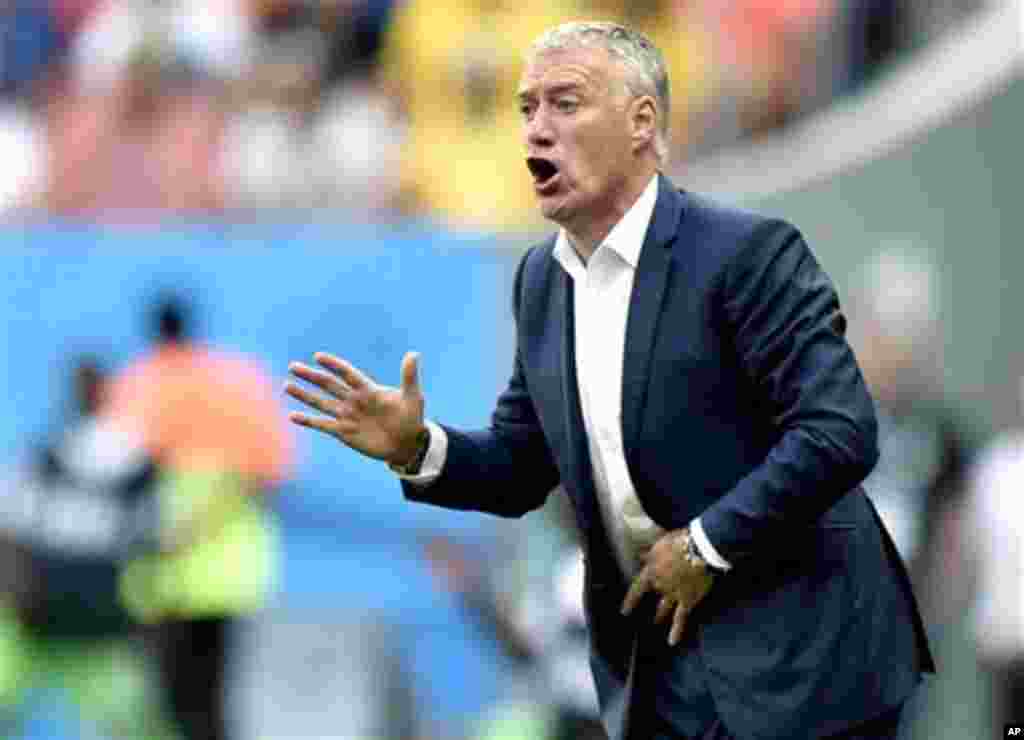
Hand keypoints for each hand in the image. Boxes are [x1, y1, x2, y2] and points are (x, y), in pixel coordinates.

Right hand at [285, 351, 425, 465]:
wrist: (407, 444)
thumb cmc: (411, 418)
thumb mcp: (412, 397)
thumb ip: (409, 377)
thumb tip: (414, 353)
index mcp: (368, 390)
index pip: (348, 374)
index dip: (334, 365)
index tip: (318, 356)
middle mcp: (354, 400)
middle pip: (329, 385)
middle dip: (311, 376)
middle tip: (293, 366)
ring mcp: (347, 416)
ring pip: (321, 402)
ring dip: (304, 395)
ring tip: (287, 385)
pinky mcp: (343, 432)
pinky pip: (322, 424)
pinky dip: (308, 421)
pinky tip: (292, 415)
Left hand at [621, 528, 714, 645]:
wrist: (699, 549)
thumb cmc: (681, 541)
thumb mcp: (660, 544)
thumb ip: (650, 553)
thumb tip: (640, 556)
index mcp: (651, 570)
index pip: (637, 588)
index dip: (631, 601)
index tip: (624, 612)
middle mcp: (659, 585)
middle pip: (654, 594)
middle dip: (653, 600)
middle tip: (644, 613)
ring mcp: (672, 594)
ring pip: (664, 608)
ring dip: (660, 615)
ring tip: (656, 622)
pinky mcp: (687, 600)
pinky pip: (680, 618)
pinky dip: (676, 631)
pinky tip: (672, 642)